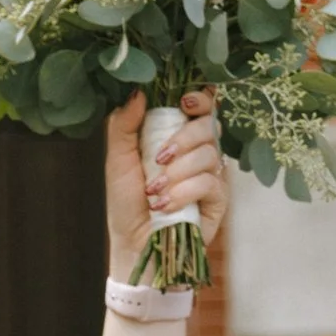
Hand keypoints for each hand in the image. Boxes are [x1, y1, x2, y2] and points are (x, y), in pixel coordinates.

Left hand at [104, 87, 227, 272]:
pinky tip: (164, 205)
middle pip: (208, 125)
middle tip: (159, 158)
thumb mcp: (117, 159)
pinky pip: (209, 182)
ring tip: (153, 191)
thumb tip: (139, 92)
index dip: (199, 99)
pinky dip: (183, 192)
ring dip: (177, 172)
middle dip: (183, 138)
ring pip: (208, 154)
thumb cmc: (126, 202)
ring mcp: (210, 174)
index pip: (199, 108)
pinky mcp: (218, 199)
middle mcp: (197, 152)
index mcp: (176, 136)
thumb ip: (125, 125)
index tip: (184, 103)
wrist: (134, 243)